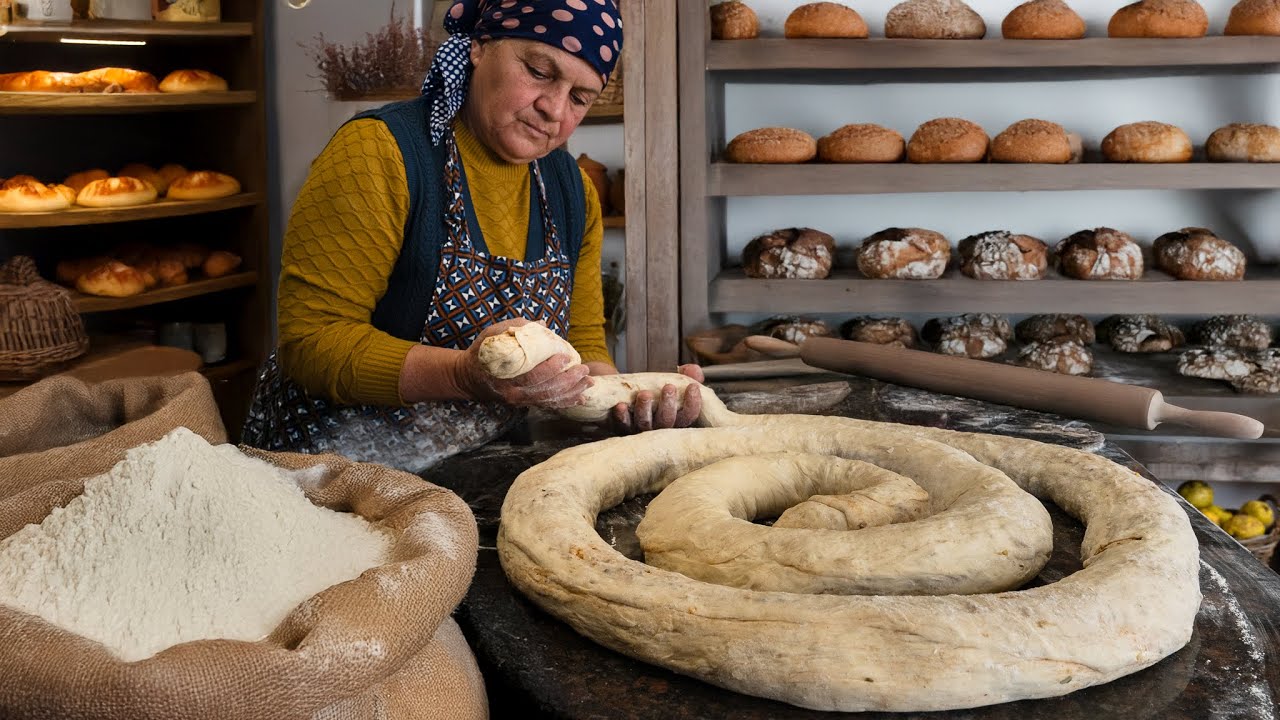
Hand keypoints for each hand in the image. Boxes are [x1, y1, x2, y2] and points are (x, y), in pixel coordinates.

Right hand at [456, 319, 590, 408]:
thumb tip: (543, 324)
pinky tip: (580, 398)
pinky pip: (547, 405)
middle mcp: (513, 393)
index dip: (551, 369)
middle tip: (584, 370)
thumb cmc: (482, 353)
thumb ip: (516, 328)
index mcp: (504, 376)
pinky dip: (565, 402)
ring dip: (571, 393)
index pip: (532, 376)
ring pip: (549, 400)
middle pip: (545, 391)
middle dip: (568, 381)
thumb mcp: (492, 335)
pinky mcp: (524, 403)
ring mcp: (519, 401)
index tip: (566, 357)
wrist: (468, 378)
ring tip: (588, 383)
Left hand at [609, 364, 705, 433]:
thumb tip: (694, 371)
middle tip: (669, 387)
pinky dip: (622, 415)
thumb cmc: (658, 389)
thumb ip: (687, 375)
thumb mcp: (675, 380)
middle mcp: (660, 426)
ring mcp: (642, 428)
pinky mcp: (624, 426)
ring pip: (645, 423)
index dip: (693, 404)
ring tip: (645, 394)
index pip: (688, 417)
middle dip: (668, 405)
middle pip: (667, 421)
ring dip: (645, 409)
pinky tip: (621, 405)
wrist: (630, 393)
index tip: (693, 387)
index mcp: (676, 418)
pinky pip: (623, 424)